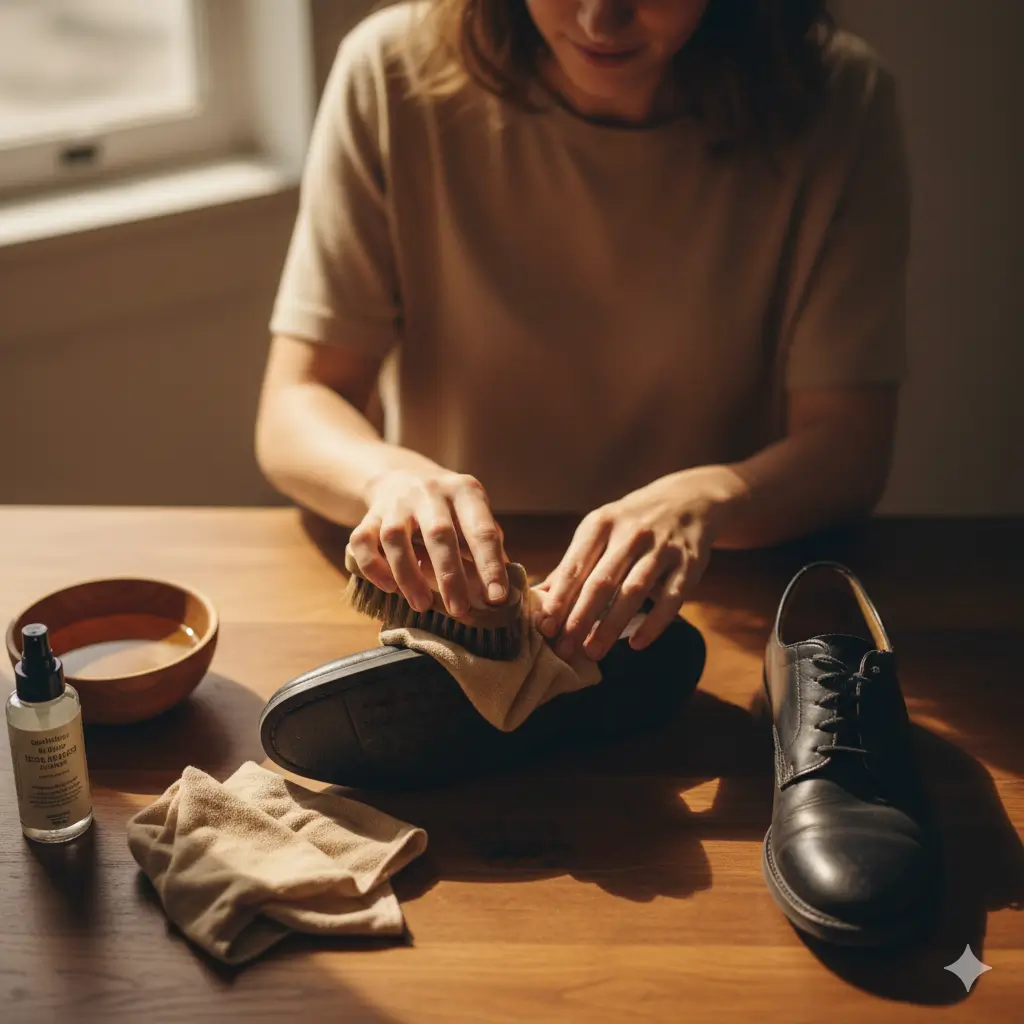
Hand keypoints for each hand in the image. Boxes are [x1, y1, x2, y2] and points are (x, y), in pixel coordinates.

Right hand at [348, 467, 509, 617]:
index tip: (497, 598)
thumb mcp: (473, 514)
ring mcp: (396, 502)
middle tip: (459, 610)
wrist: (401, 475)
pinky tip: (389, 586)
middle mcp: (430, 492)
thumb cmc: (448, 508)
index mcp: (464, 491)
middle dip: (450, 576)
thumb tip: (504, 593)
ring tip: (422, 605)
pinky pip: (362, 541)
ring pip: (395, 538)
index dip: (490, 565)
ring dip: (408, 576)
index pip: (482, 530)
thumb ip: (488, 547)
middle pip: (439, 534)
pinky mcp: (370, 515)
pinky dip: (373, 567)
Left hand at [535, 467, 741, 660]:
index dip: (559, 599)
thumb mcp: (600, 531)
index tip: (545, 628)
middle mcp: (631, 533)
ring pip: (633, 591)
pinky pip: (671, 600)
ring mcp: (662, 548)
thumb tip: (537, 597)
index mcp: (601, 524)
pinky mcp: (689, 563)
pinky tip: (636, 645)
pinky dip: (653, 624)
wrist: (688, 500)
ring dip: (611, 625)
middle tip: (564, 650)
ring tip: (593, 651)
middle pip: (601, 582)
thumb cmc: (631, 523)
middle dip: (580, 618)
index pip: (575, 566)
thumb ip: (572, 564)